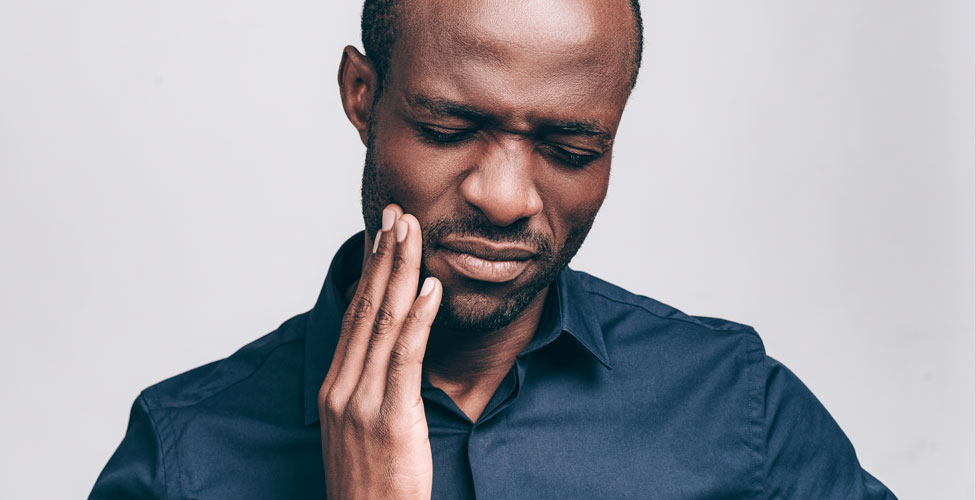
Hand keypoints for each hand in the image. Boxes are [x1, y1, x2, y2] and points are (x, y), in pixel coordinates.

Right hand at [318, 205, 441, 499]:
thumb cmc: (373, 483)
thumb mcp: (362, 429)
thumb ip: (372, 388)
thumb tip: (390, 352)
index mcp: (336, 387)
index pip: (355, 315)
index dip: (370, 271)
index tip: (383, 235)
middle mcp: (343, 387)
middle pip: (365, 308)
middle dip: (383, 257)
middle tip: (397, 215)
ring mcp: (362, 401)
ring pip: (383, 322)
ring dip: (400, 272)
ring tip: (413, 233)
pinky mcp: (390, 418)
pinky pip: (405, 357)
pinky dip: (419, 318)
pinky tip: (430, 287)